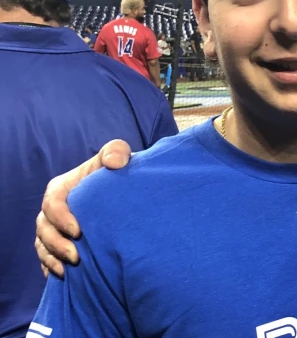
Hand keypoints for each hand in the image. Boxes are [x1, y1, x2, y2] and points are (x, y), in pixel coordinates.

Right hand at [35, 140, 133, 277]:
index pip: (52, 203)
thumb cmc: (118, 171)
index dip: (61, 218)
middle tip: (76, 257)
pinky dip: (51, 267)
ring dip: (52, 258)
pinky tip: (63, 278)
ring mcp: (53, 227)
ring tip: (69, 269)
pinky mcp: (59, 242)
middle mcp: (53, 209)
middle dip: (56, 244)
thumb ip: (116, 150)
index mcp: (62, 188)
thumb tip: (114, 161)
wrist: (123, 191)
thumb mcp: (118, 155)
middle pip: (44, 228)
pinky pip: (46, 257)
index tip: (79, 231)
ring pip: (42, 245)